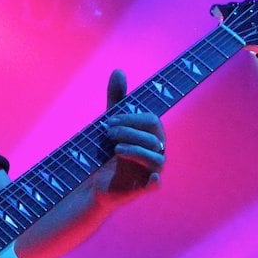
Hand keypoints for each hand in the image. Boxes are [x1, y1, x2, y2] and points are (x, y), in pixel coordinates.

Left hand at [96, 68, 165, 198]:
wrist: (100, 182)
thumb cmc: (109, 151)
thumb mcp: (112, 123)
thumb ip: (117, 99)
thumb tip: (118, 70)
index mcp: (152, 135)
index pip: (151, 120)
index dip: (130, 118)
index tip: (108, 121)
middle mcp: (157, 151)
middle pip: (153, 137)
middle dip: (130, 132)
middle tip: (107, 133)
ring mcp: (152, 170)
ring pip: (156, 158)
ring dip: (135, 150)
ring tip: (115, 149)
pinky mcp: (144, 187)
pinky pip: (156, 184)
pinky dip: (154, 181)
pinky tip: (148, 176)